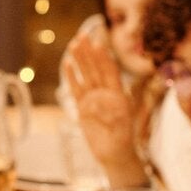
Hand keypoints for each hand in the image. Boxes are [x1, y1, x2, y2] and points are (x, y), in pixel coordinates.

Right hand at [62, 37, 140, 178]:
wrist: (115, 155)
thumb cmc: (122, 141)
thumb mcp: (121, 127)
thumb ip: (110, 114)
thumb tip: (97, 104)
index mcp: (118, 95)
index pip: (110, 72)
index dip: (104, 58)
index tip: (98, 43)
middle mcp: (106, 94)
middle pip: (96, 68)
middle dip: (90, 52)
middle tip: (82, 35)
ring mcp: (94, 99)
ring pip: (85, 75)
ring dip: (80, 59)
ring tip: (74, 43)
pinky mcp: (83, 107)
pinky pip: (76, 88)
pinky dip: (72, 76)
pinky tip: (67, 63)